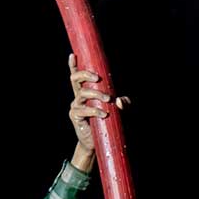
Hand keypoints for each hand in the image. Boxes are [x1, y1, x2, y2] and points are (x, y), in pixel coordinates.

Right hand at [68, 53, 130, 169]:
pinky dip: (94, 110)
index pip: (77, 76)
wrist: (98, 142)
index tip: (73, 55)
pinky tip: (103, 113)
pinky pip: (83, 110)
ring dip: (95, 94)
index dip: (73, 65)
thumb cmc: (108, 122)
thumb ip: (124, 104)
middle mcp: (78, 96)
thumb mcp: (120, 111)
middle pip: (75, 79)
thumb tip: (120, 101)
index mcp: (85, 91)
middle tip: (97, 78)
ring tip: (107, 99)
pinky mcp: (75, 116)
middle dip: (85, 75)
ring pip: (81, 93)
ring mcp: (76, 106)